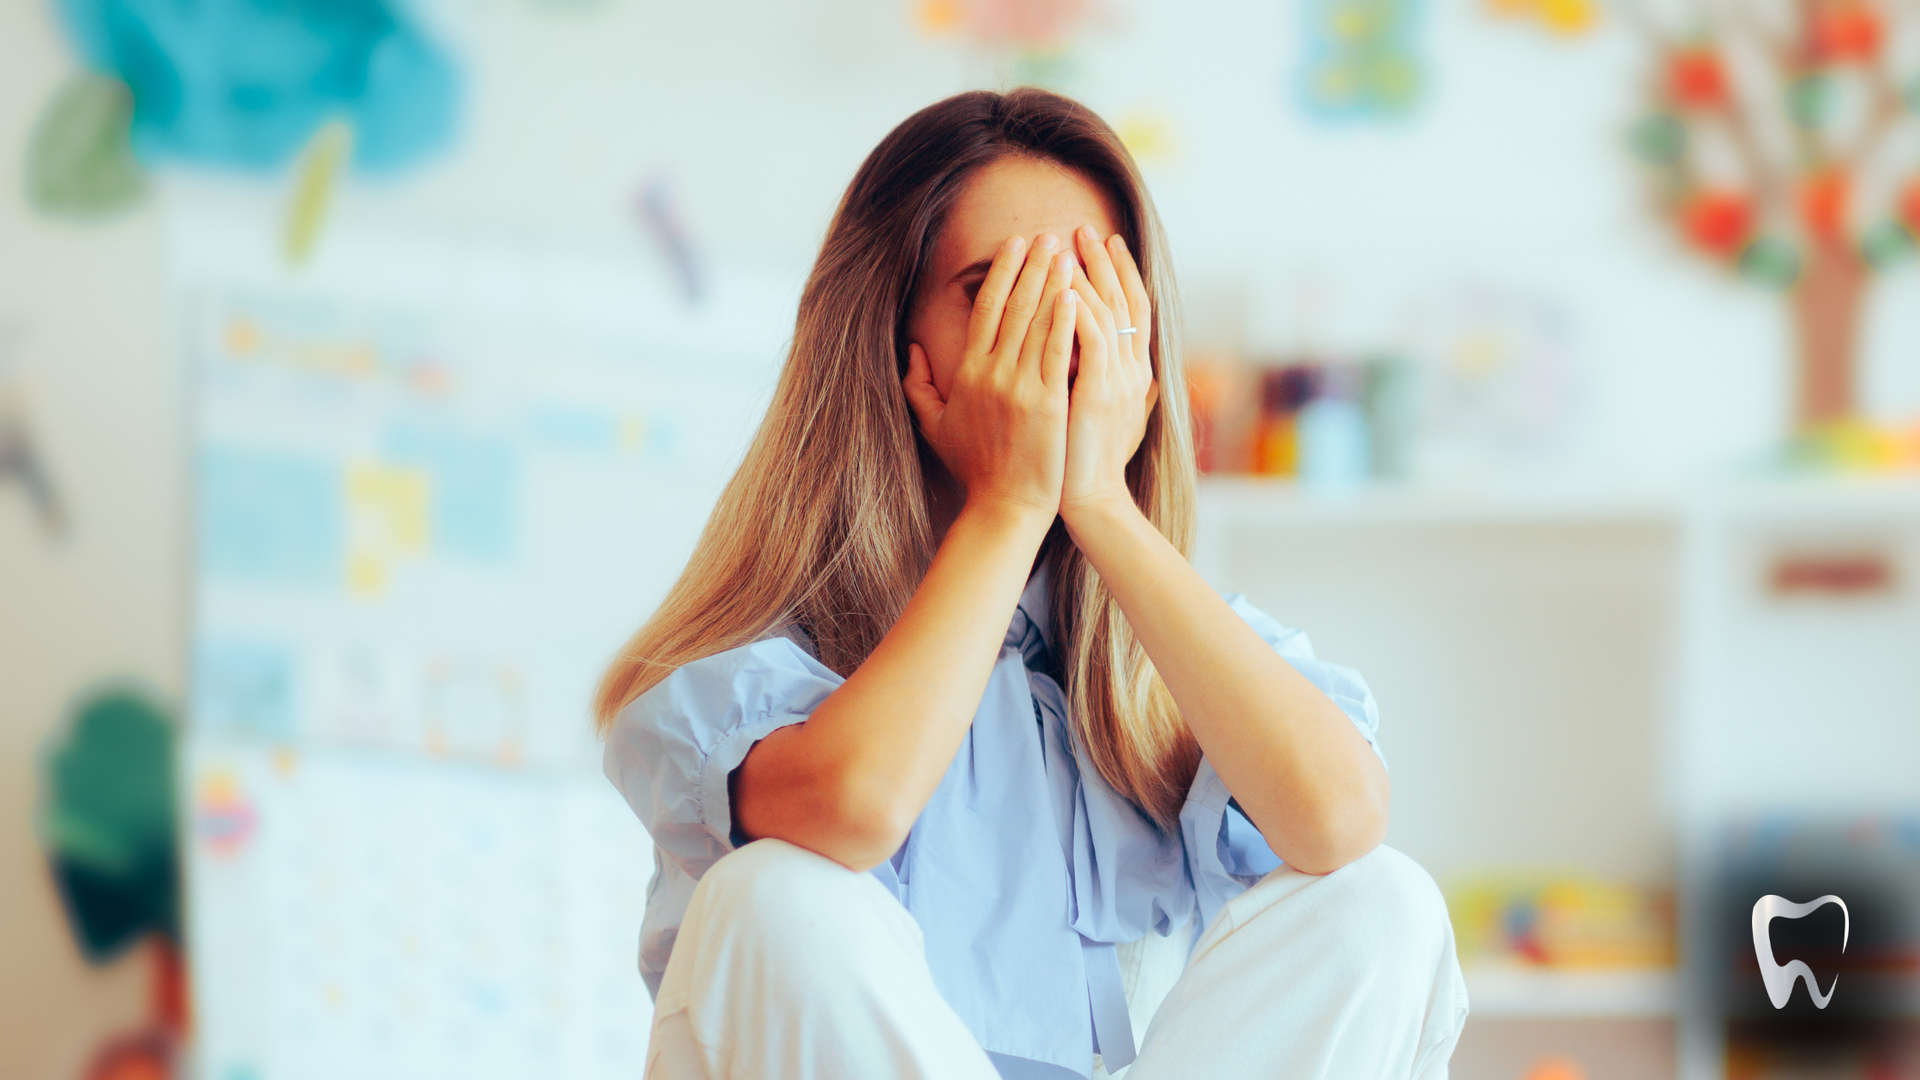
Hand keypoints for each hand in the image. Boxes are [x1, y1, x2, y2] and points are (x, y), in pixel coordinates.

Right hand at [905, 234, 1079, 518]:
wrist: (1004, 506)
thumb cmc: (974, 467)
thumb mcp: (934, 425)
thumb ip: (918, 385)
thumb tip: (912, 349)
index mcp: (968, 373)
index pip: (985, 310)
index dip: (1001, 273)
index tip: (1015, 245)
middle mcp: (992, 374)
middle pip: (1013, 307)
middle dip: (1031, 267)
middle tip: (1047, 234)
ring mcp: (1021, 388)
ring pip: (1038, 324)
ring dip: (1052, 283)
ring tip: (1066, 252)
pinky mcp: (1048, 404)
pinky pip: (1058, 354)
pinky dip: (1066, 322)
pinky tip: (1076, 295)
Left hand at [1060, 224, 1158, 523]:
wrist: (1089, 500)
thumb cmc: (1086, 463)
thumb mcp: (1106, 417)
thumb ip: (1105, 383)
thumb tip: (1108, 363)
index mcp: (1131, 373)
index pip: (1129, 310)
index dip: (1118, 275)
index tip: (1103, 244)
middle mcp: (1131, 370)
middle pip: (1121, 301)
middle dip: (1102, 262)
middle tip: (1084, 228)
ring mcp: (1118, 380)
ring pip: (1106, 313)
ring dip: (1088, 276)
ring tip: (1069, 244)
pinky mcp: (1098, 392)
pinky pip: (1092, 340)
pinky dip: (1079, 311)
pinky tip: (1065, 286)